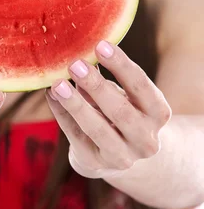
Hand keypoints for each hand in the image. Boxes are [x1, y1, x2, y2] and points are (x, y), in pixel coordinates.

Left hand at [46, 41, 171, 178]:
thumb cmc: (124, 111)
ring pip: (98, 130)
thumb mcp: (126, 95)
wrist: (124, 153)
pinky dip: (62, 115)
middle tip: (75, 64)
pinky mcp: (97, 163)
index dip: (121, 66)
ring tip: (57, 84)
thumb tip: (81, 52)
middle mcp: (146, 140)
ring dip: (76, 105)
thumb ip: (107, 78)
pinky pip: (76, 137)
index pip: (142, 87)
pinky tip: (51, 96)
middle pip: (121, 112)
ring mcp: (123, 157)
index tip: (100, 45)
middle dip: (96, 87)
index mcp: (158, 114)